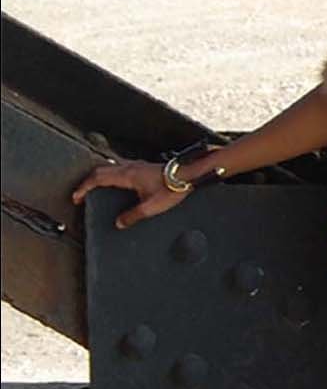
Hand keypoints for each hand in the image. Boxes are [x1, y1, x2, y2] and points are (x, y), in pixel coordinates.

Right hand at [70, 159, 188, 230]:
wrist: (187, 175)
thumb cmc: (171, 187)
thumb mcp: (151, 207)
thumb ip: (133, 216)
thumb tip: (120, 223)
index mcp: (127, 175)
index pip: (98, 178)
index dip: (84, 187)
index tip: (77, 196)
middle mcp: (129, 167)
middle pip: (100, 170)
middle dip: (87, 181)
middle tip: (81, 192)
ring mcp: (136, 165)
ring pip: (110, 167)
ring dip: (99, 176)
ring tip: (95, 187)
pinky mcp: (143, 167)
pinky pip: (120, 168)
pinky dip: (111, 175)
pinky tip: (117, 183)